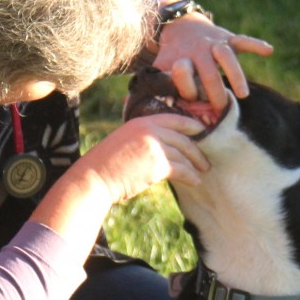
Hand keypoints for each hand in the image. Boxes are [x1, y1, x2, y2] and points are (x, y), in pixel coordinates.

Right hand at [76, 112, 209, 205]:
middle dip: (197, 150)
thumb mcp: (124, 141)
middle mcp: (149, 130)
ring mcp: (154, 146)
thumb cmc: (106, 165)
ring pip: (184, 154)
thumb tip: (161, 147)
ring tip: (202, 172)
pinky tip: (195, 181)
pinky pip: (181, 169)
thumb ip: (142, 139)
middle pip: (183, 138)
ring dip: (195, 165)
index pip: (174, 118)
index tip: (201, 131)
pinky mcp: (158, 164)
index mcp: (141, 121)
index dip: (191, 124)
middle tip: (205, 160)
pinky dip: (191, 176)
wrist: (95, 178)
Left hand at [151, 13, 272, 111]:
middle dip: (214, 90)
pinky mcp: (228, 37)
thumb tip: (135, 105)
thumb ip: (155, 84)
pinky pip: (243, 40)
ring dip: (235, 74)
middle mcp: (198, 50)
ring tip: (243, 94)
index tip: (190, 101)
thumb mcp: (160, 66)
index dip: (186, 88)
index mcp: (181, 58)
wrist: (179, 24)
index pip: (184, 74)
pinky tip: (269, 51)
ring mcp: (215, 43)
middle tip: (221, 109)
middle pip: (208, 70)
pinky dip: (255, 44)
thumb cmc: (172, 55)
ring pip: (226, 55)